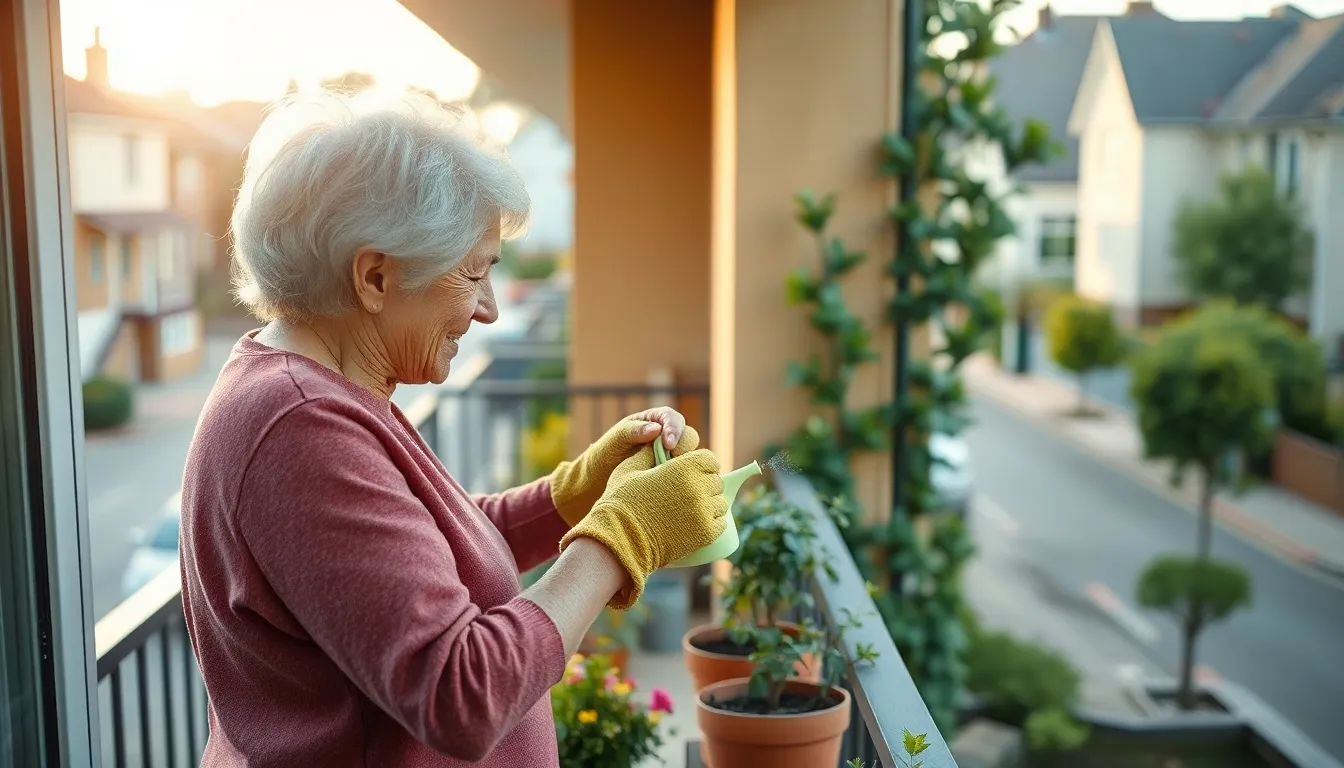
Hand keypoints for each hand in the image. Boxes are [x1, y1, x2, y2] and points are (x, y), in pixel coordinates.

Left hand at [549, 408, 698, 526]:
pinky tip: (677, 486)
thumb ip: (633, 432)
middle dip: (683, 446)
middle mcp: (664, 437)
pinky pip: (685, 472)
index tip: (668, 444)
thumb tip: (656, 429)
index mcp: (652, 421)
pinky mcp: (671, 474)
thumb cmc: (603, 456)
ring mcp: (670, 457)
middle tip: (673, 460)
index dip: (674, 429)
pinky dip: (684, 476)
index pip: (671, 418)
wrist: (597, 483)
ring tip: (675, 475)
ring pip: (689, 456)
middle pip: (687, 436)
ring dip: (686, 463)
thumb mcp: (614, 441)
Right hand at [559, 445, 727, 608]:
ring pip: (720, 503)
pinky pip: (721, 524)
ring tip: (693, 508)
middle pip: (716, 481)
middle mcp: (698, 487)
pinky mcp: (705, 533)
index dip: (701, 464)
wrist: (620, 539)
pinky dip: (713, 522)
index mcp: (683, 467)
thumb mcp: (630, 468)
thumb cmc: (621, 501)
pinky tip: (698, 522)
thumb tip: (660, 444)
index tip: (692, 471)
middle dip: (705, 484)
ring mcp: (704, 512)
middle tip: (689, 492)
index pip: (709, 459)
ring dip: (710, 503)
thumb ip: (649, 453)